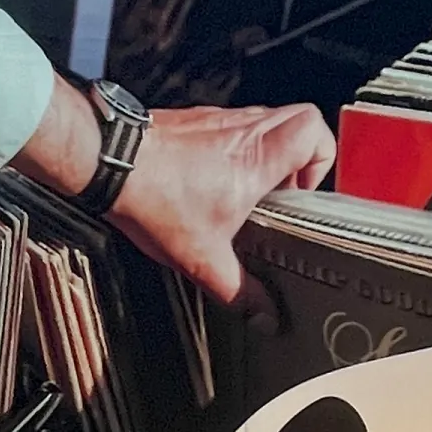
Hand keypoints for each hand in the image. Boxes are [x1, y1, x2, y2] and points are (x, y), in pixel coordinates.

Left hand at [13, 78, 333, 320]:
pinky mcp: (193, 119)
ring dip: (267, 152)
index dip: (322, 159)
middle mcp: (243, 129)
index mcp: (257, 157)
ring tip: (248, 192)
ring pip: (265, 120)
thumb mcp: (203, 258)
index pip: (315, 130)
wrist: (108, 162)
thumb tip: (264, 314)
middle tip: (284, 192)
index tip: (302, 194)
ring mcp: (217, 119)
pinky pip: (231, 125)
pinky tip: (212, 182)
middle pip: (299, 118)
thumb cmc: (154, 197)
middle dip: (302, 155)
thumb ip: (239, 290)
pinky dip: (234, 148)